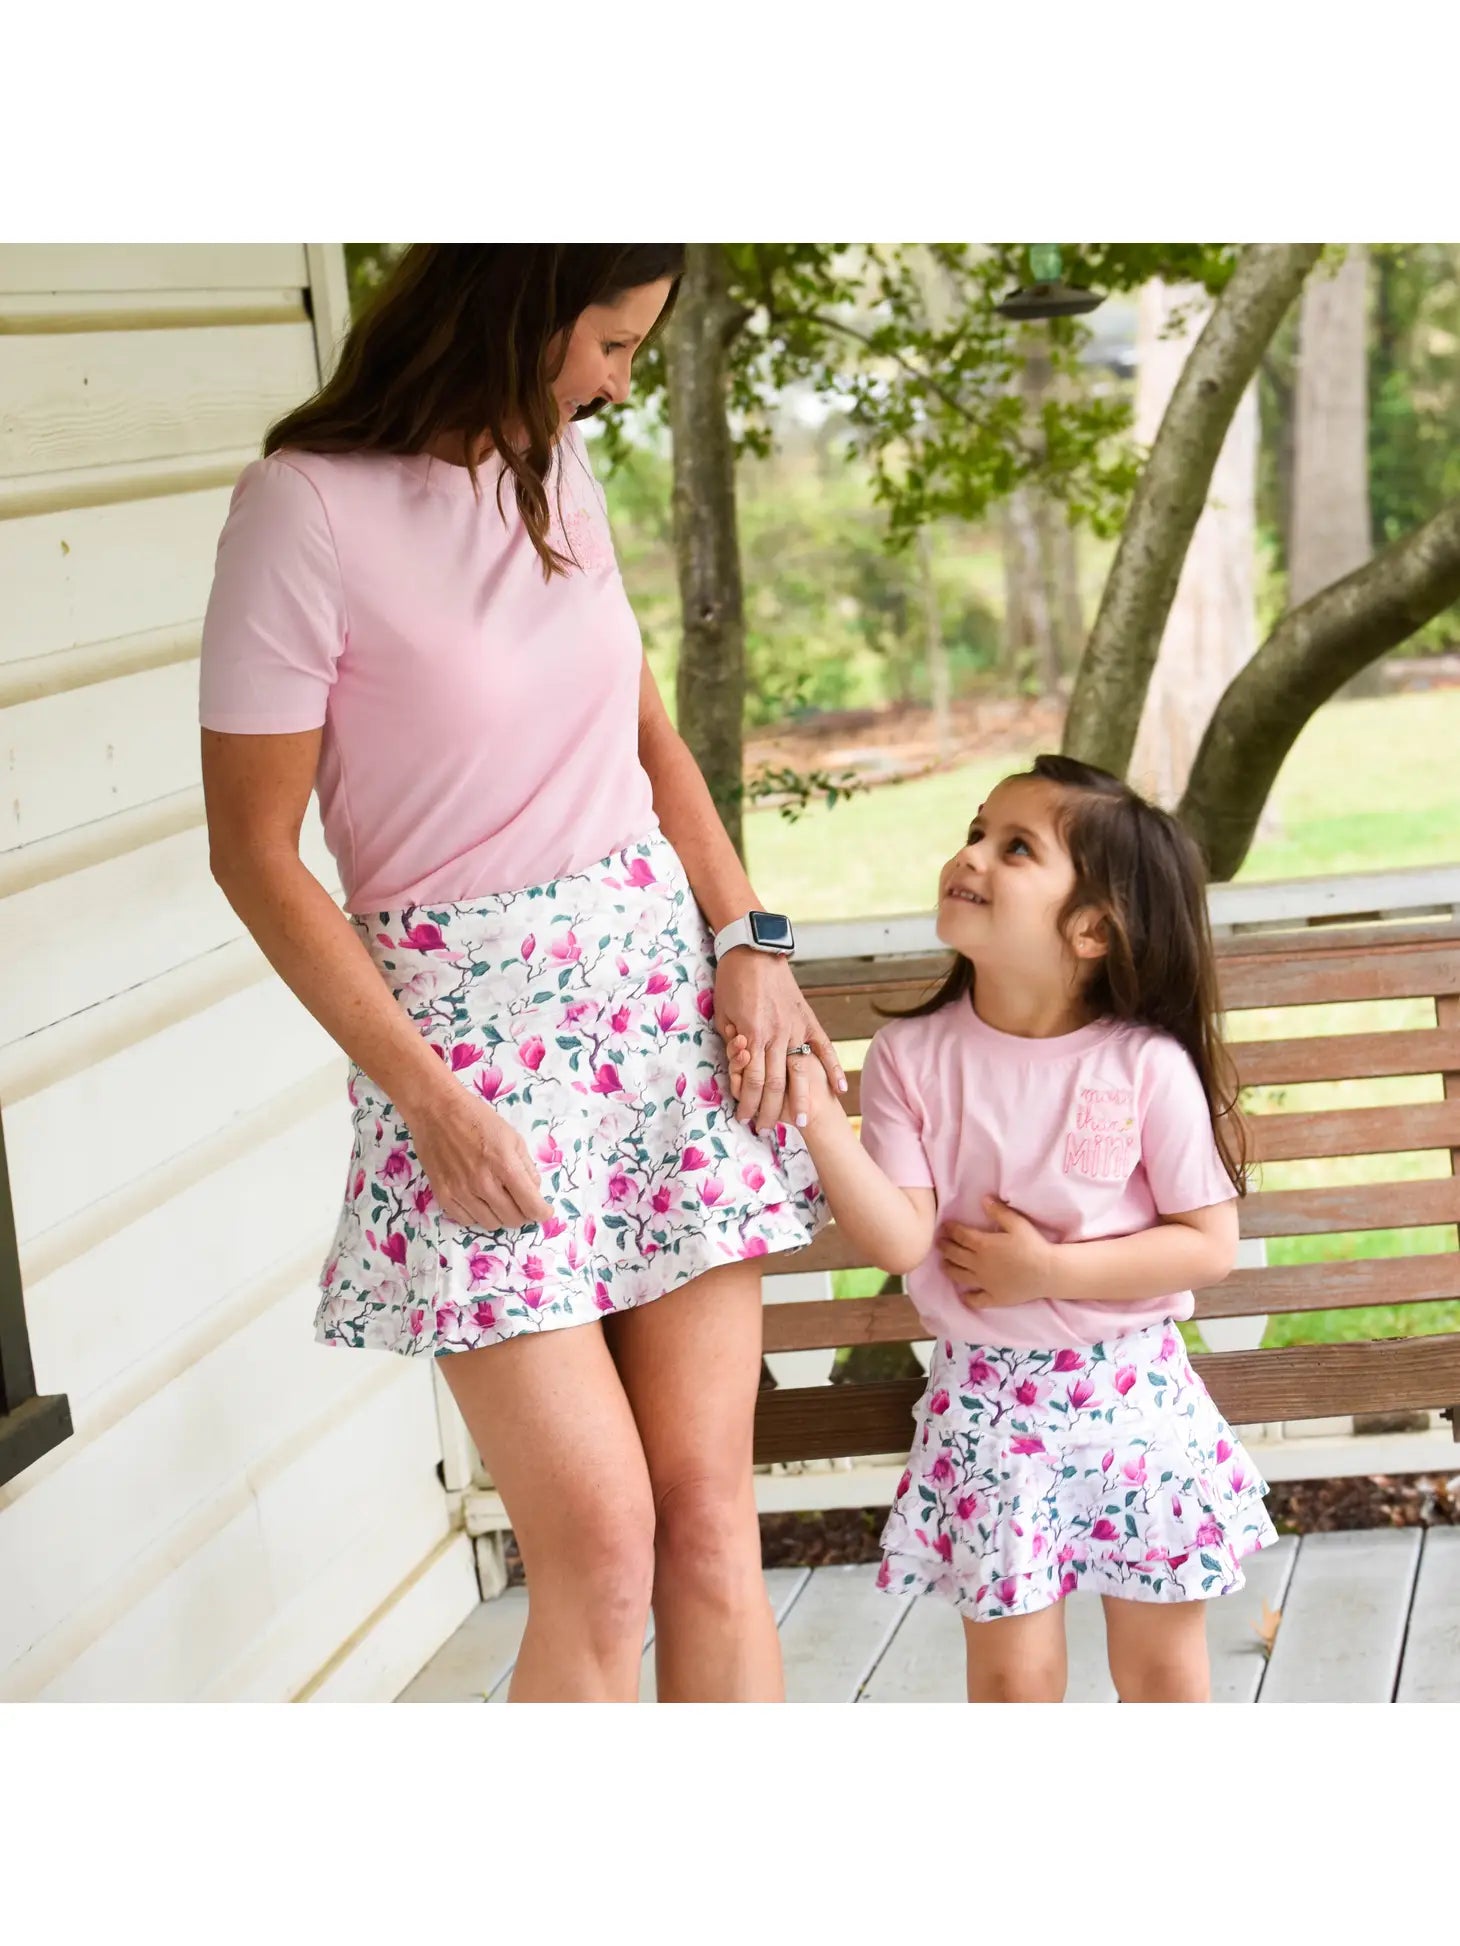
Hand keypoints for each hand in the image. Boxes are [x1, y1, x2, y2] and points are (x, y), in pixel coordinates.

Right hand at [409, 1087, 553, 1231]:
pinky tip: (479, 1201)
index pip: (530, 1205)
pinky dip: (478, 1215)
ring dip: (500, 1216)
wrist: (437, 1111)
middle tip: (521, 1203)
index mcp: (504, 1165)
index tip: (544, 1211)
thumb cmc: (478, 1119)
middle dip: (523, 1214)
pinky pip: (466, 1220)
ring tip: (500, 1200)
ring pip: (490, 1224)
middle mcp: (483, 1183)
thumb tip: (533, 1191)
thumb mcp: (512, 1137)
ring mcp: (461, 1191)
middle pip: (512, 1219)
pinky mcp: (443, 1195)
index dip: (542, 1213)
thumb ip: (526, 1167)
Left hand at [713, 948, 844, 1130]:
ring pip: (797, 1072)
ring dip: (798, 1101)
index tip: (744, 1118)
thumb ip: (732, 1042)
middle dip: (769, 1111)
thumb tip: (739, 1066)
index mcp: (751, 1034)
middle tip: (765, 1129)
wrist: (753, 950)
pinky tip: (839, 1089)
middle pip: (774, 1084)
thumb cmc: (732, 982)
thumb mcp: (723, 1014)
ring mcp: (795, 1028)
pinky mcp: (809, 1020)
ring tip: (799, 1122)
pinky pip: (824, 1048)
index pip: (751, 1080)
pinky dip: (834, 1069)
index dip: (748, 1103)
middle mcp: (775, 1035)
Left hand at [938, 1198, 1053, 1308]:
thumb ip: (998, 1211)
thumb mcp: (1017, 1223)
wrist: (1048, 1272)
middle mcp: (979, 1264)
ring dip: (949, 1269)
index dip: (951, 1229)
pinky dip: (968, 1298)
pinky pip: (977, 1300)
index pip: (960, 1235)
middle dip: (945, 1247)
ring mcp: (985, 1282)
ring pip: (960, 1276)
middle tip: (938, 1243)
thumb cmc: (1033, 1245)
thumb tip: (983, 1200)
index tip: (944, 1226)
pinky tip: (964, 1296)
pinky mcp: (994, 1297)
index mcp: (983, 1245)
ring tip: (943, 1265)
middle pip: (955, 1255)